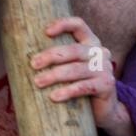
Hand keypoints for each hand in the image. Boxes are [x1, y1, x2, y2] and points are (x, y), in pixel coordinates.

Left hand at [32, 16, 135, 135]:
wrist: (105, 111)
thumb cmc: (82, 86)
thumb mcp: (74, 67)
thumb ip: (61, 58)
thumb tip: (28, 57)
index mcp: (91, 43)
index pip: (79, 25)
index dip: (63, 24)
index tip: (45, 32)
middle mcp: (100, 53)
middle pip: (73, 50)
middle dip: (51, 56)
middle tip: (33, 64)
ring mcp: (105, 69)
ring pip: (76, 69)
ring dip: (55, 75)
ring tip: (38, 82)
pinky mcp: (106, 86)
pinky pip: (83, 87)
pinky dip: (67, 91)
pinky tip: (54, 97)